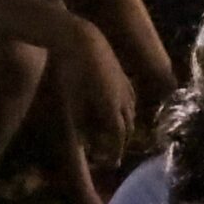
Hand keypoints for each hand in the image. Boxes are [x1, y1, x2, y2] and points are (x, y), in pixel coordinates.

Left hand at [53, 21, 134, 164]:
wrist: (83, 41)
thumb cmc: (73, 73)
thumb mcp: (72, 103)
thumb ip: (81, 124)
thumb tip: (85, 143)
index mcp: (111, 107)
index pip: (118, 135)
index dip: (115, 150)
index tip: (110, 162)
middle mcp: (123, 98)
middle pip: (128, 125)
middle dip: (122, 140)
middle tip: (113, 151)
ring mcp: (125, 85)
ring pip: (131, 111)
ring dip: (125, 125)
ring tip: (116, 133)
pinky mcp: (122, 74)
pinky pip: (130, 98)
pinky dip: (126, 110)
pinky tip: (118, 109)